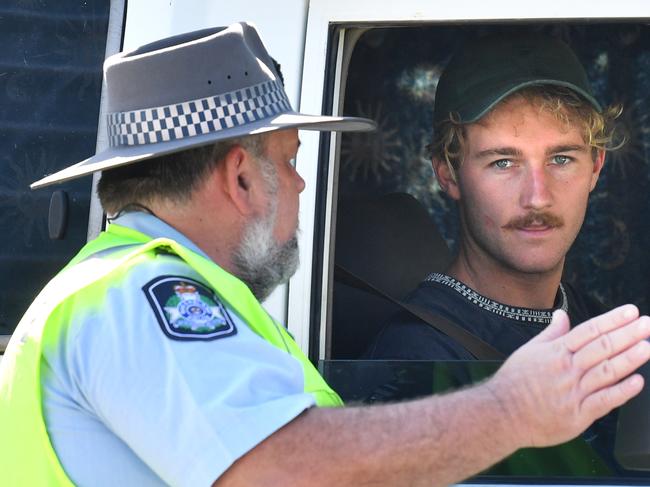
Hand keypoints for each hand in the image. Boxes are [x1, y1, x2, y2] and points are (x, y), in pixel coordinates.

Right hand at [487, 304, 649, 447]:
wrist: (501, 414)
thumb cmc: (514, 382)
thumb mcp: (529, 351)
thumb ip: (551, 333)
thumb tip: (561, 315)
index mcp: (556, 352)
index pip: (589, 331)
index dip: (611, 320)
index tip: (630, 312)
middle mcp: (567, 369)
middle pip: (602, 348)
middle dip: (627, 335)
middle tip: (647, 324)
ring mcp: (573, 392)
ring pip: (606, 372)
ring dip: (629, 359)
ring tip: (647, 347)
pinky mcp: (577, 415)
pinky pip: (604, 401)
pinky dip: (622, 391)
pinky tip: (637, 381)